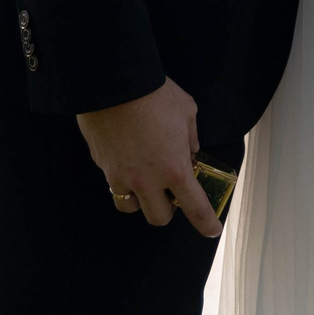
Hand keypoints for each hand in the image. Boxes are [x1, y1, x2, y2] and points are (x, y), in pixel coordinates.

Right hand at [77, 77, 220, 236]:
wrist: (113, 83)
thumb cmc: (156, 95)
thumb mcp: (186, 111)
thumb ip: (191, 136)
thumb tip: (190, 151)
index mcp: (174, 169)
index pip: (194, 207)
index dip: (205, 222)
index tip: (212, 231)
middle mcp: (147, 181)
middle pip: (158, 217)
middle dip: (167, 210)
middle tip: (171, 193)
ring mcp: (121, 176)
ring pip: (129, 207)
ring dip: (140, 199)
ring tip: (144, 180)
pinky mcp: (102, 166)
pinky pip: (113, 182)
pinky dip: (122, 178)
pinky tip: (126, 158)